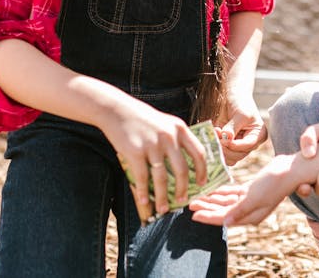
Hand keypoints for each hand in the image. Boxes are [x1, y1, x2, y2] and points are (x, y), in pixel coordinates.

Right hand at [100, 100, 207, 221]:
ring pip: (162, 178)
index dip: (202, 170)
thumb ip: (175, 139)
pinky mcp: (135, 152)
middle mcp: (168, 136)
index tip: (202, 183)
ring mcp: (152, 144)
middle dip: (183, 189)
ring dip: (163, 197)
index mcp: (179, 128)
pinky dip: (144, 192)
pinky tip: (144, 201)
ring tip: (163, 209)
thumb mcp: (164, 123)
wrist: (116, 110)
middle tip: (182, 200)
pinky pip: (143, 178)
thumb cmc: (141, 118)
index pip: (198, 153)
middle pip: (182, 169)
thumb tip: (183, 167)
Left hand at [190, 154, 299, 225]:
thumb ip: (239, 210)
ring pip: (226, 202)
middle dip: (206, 207)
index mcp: (250, 216)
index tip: (193, 215)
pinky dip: (222, 191)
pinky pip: (232, 193)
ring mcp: (250, 200)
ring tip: (197, 196)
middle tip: (190, 203)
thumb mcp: (255, 197)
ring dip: (212, 199)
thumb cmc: (275, 183)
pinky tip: (212, 189)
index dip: (208, 217)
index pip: (224, 219)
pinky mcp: (251, 190)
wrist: (290, 169)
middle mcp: (249, 210)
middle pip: (222, 211)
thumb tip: (225, 223)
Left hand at [217, 96, 266, 165]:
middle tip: (216, 135)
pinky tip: (213, 136)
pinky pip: (222, 155)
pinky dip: (216, 148)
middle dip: (226, 147)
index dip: (235, 145)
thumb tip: (226, 139)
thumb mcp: (240, 114)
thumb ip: (233, 128)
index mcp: (258, 136)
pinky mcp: (228, 147)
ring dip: (220, 148)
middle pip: (238, 155)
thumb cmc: (240, 103)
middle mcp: (249, 144)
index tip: (224, 138)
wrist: (232, 97)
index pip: (248, 146)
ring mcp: (238, 147)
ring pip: (230, 158)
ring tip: (215, 133)